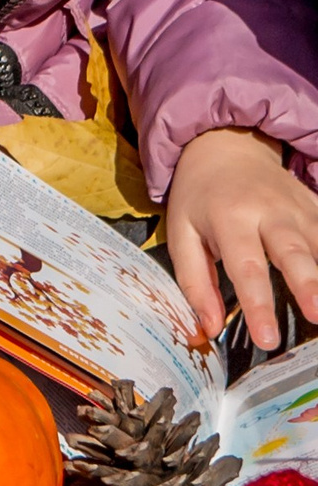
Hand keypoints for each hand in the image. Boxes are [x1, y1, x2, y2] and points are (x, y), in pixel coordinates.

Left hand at [165, 126, 317, 349]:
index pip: (246, 267)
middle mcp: (269, 212)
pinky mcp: (316, 207)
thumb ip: (194, 281)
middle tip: (317, 316)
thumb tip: (209, 328)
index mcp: (229, 218)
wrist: (225, 146)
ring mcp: (298, 208)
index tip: (268, 339)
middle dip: (308, 285)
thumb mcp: (181, 232)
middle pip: (293, 251)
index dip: (258, 305)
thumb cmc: (199, 196)